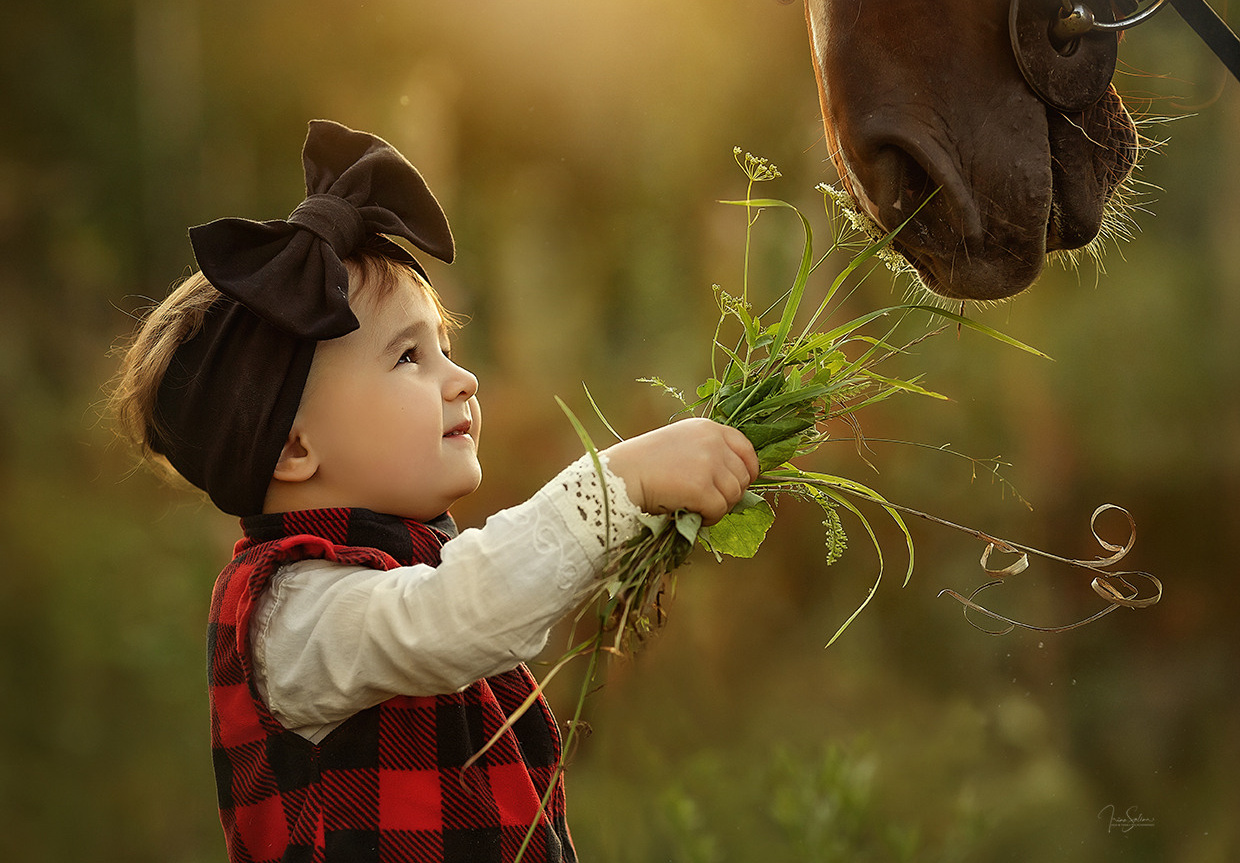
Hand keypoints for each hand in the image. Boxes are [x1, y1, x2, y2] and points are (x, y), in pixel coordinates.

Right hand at [602, 418, 759, 524]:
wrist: (621, 476)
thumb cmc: (644, 464)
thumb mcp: (680, 443)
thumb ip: (707, 452)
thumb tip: (737, 478)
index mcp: (708, 428)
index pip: (747, 449)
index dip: (748, 470)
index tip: (740, 484)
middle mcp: (712, 441)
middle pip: (743, 476)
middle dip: (730, 493)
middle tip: (708, 501)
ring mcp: (708, 463)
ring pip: (734, 495)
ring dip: (719, 507)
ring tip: (696, 507)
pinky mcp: (701, 487)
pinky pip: (720, 510)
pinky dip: (709, 518)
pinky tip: (691, 513)